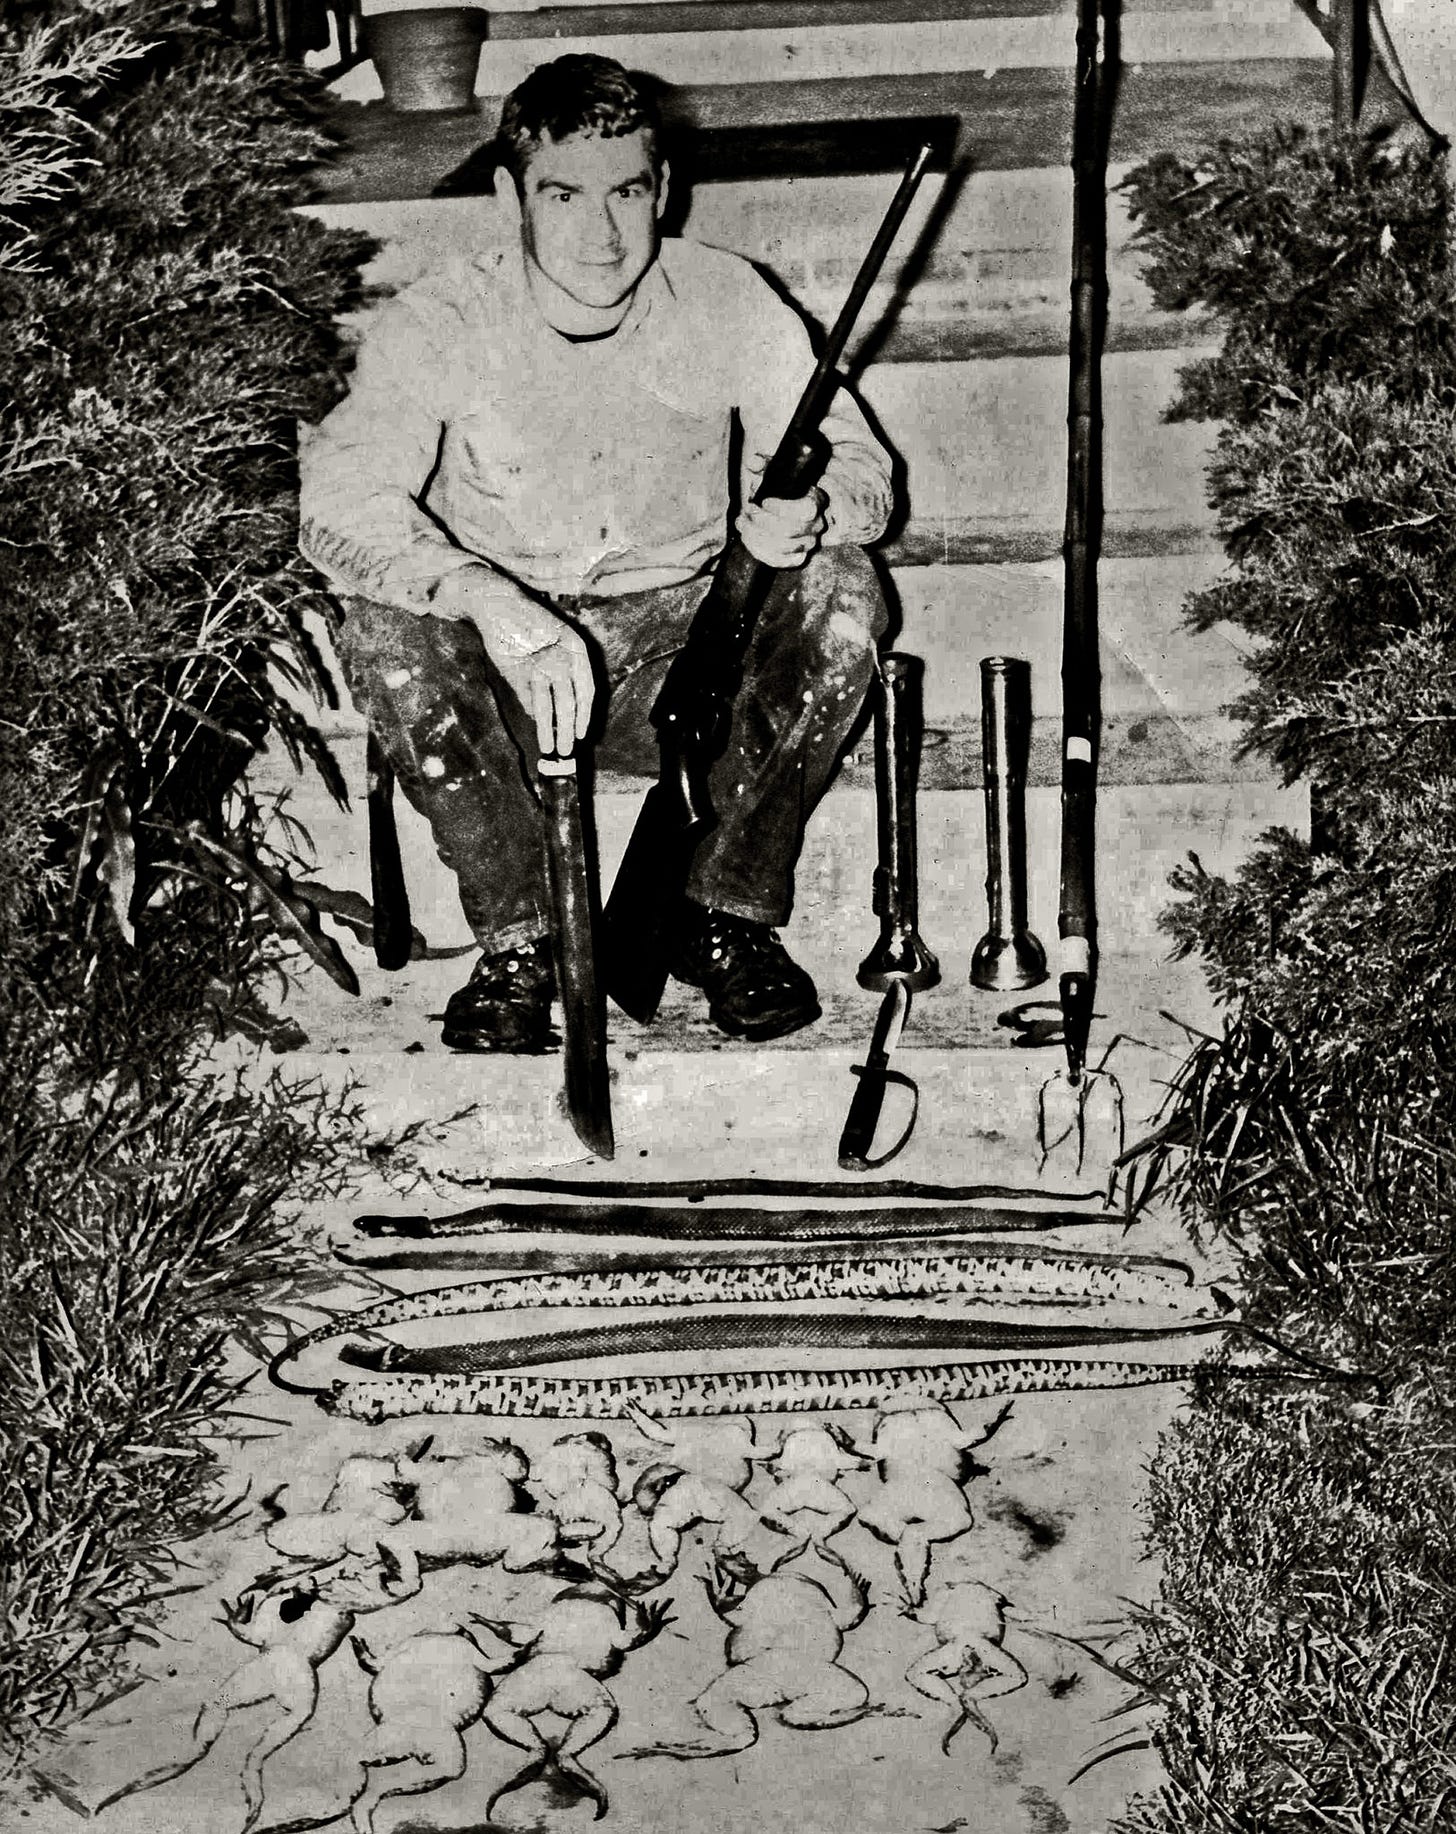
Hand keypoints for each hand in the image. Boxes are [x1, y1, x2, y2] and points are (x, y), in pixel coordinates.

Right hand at [448, 574, 595, 755]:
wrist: (497, 605)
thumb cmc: (523, 628)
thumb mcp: (548, 649)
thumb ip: (555, 677)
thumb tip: (553, 713)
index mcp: (577, 649)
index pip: (587, 690)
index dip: (584, 715)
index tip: (581, 734)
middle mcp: (564, 656)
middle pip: (571, 702)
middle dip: (568, 729)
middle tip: (566, 749)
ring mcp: (542, 662)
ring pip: (551, 705)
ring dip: (550, 730)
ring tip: (550, 748)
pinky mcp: (521, 667)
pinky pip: (530, 698)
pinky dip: (532, 714)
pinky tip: (535, 725)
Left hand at [736, 453, 827, 569]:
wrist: (783, 506)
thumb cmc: (780, 487)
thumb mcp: (774, 471)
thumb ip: (763, 463)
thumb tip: (753, 463)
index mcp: (816, 500)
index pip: (806, 510)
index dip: (782, 508)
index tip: (763, 500)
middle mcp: (817, 524)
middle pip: (790, 531)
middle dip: (761, 522)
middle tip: (746, 511)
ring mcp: (809, 543)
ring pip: (783, 548)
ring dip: (756, 536)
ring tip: (742, 523)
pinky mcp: (798, 557)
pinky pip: (781, 562)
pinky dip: (760, 552)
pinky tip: (748, 538)